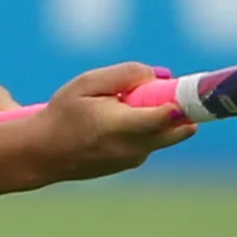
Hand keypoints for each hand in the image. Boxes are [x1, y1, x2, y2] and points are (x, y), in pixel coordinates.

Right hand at [31, 61, 196, 181]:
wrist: (44, 153)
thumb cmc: (63, 113)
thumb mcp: (87, 83)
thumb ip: (126, 74)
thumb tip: (162, 76)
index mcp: (118, 127)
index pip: (163, 117)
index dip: (182, 102)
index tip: (192, 90)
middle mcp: (132, 148)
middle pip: (179, 128)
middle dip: (183, 107)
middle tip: (171, 89)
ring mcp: (135, 159)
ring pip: (167, 133)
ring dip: (162, 115)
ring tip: (128, 104)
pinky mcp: (134, 162)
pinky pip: (154, 139)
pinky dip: (149, 125)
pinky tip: (122, 119)